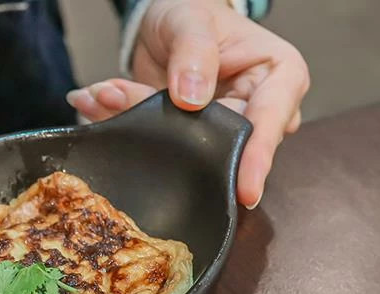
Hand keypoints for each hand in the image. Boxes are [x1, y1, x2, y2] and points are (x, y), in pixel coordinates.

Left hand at [65, 0, 309, 208]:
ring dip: (137, 125)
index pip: (270, 123)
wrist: (166, 21)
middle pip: (223, 145)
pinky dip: (125, 122)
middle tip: (114, 99)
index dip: (256, 158)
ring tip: (103, 94)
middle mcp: (257, 111)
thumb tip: (192, 98)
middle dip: (170, 133)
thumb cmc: (192, 14)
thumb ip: (193, 53)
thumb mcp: (191, 19)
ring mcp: (221, 132)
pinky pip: (157, 146)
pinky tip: (100, 101)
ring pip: (183, 150)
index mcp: (279, 78)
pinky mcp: (188, 142)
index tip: (244, 191)